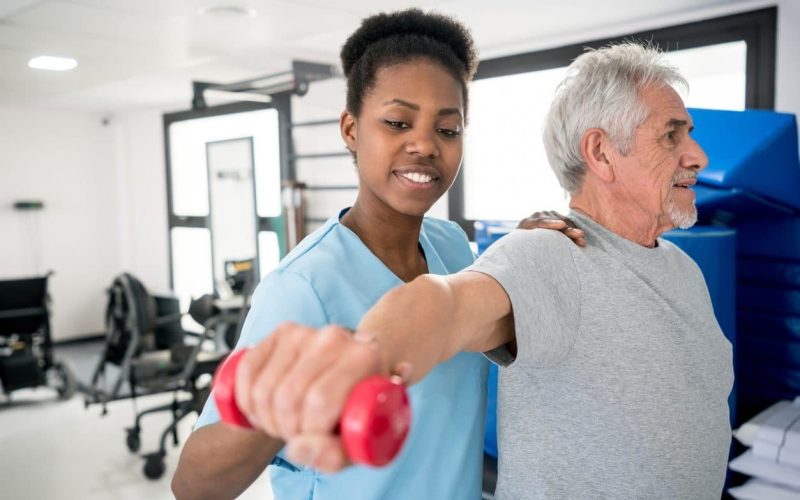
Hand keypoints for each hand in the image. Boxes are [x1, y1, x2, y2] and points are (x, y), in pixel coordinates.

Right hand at [233, 322, 395, 471]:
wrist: (347, 379)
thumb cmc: (355, 412)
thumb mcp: (356, 444)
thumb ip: (335, 454)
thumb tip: (299, 447)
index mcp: (364, 358)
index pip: (320, 401)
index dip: (309, 432)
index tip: (315, 440)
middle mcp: (335, 337)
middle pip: (288, 398)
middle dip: (286, 429)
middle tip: (297, 435)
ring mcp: (305, 332)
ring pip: (264, 389)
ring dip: (266, 418)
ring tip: (285, 423)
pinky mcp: (280, 333)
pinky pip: (247, 370)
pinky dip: (246, 399)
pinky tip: (262, 409)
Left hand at [517, 210, 584, 246]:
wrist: (522, 241)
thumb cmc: (522, 250)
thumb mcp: (524, 250)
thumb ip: (531, 250)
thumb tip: (537, 261)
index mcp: (526, 224)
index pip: (539, 222)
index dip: (550, 223)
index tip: (562, 225)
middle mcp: (536, 216)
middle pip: (555, 222)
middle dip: (567, 229)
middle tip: (579, 234)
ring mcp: (546, 215)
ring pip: (563, 222)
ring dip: (573, 231)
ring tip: (582, 240)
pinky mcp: (555, 217)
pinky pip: (567, 222)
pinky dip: (573, 230)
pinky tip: (580, 238)